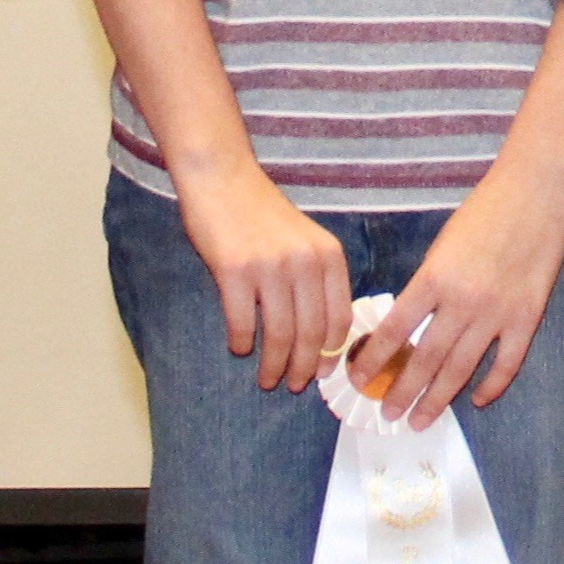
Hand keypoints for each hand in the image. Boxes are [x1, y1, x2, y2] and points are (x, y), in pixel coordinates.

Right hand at [171, 150, 351, 392]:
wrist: (223, 178)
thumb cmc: (262, 213)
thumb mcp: (305, 240)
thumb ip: (316, 279)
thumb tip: (321, 339)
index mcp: (329, 256)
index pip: (340, 319)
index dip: (333, 353)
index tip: (324, 372)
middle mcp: (305, 262)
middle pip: (312, 334)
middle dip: (303, 368)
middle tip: (292, 385)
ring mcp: (270, 267)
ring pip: (279, 335)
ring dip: (272, 366)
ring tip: (266, 380)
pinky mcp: (234, 271)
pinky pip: (242, 323)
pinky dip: (241, 343)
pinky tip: (239, 348)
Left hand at [350, 163, 563, 430]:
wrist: (533, 194)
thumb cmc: (483, 212)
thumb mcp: (442, 246)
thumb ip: (428, 286)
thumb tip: (409, 326)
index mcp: (433, 278)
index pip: (394, 330)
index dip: (373, 359)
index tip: (357, 379)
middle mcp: (462, 301)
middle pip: (426, 359)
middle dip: (403, 391)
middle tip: (387, 416)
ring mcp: (497, 313)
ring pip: (461, 368)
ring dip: (438, 398)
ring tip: (420, 420)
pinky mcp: (528, 318)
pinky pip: (506, 364)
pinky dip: (491, 386)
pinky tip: (476, 400)